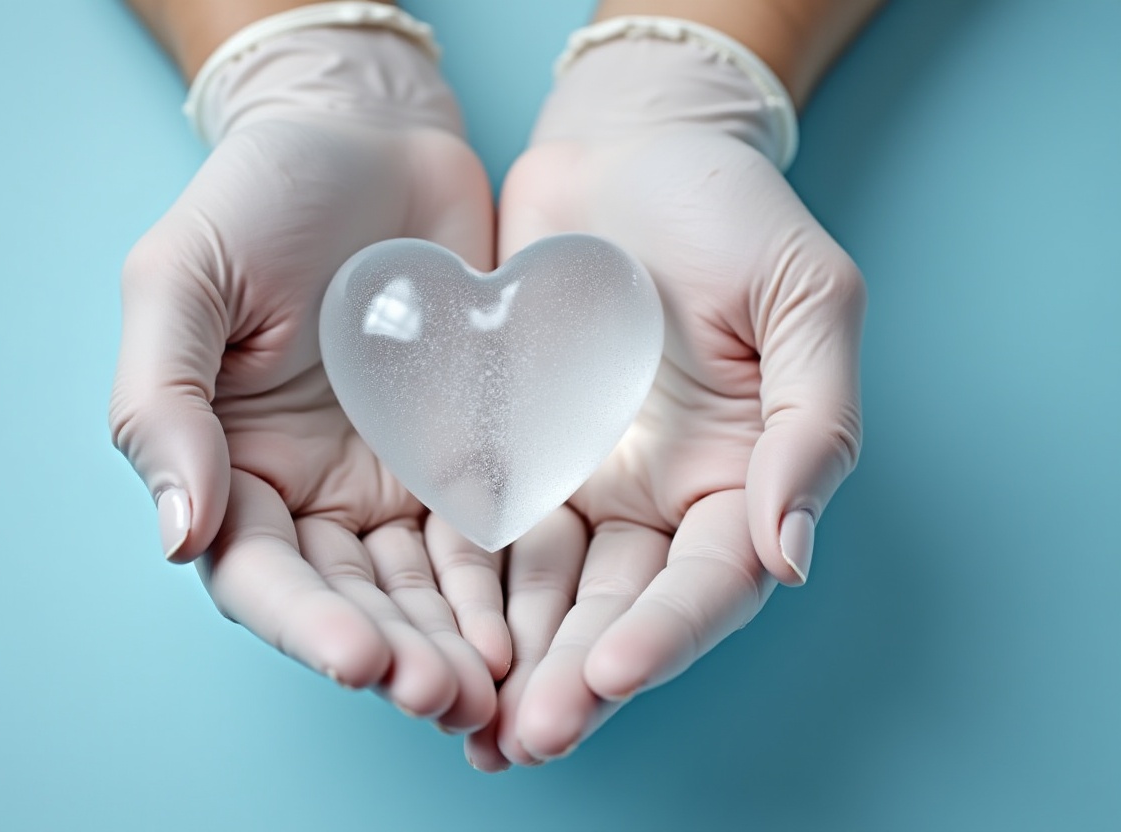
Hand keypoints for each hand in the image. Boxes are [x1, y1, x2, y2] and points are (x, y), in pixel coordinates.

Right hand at [109, 24, 501, 728]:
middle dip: (400, 653)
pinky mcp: (471, 452)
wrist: (372, 139)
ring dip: (461, 640)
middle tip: (452, 697)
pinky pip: (493, 530)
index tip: (360, 659)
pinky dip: (511, 581)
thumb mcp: (181, 279)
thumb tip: (178, 539)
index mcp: (235, 465)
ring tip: (503, 687)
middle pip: (355, 597)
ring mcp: (398, 477)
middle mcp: (317, 491)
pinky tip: (539, 620)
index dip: (305, 622)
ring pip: (427, 585)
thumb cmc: (262, 196)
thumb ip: (164, 405)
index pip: (261, 572)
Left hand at [461, 33, 864, 768]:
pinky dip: (458, 590)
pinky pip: (478, 532)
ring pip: (544, 592)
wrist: (624, 148)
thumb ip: (814, 422)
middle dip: (576, 674)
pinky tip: (424, 637)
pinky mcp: (507, 454)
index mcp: (739, 474)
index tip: (612, 673)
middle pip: (620, 606)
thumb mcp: (803, 295)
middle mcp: (657, 498)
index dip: (668, 632)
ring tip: (468, 721)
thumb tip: (792, 554)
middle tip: (528, 735)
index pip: (711, 579)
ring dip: (511, 657)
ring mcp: (578, 481)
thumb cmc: (727, 208)